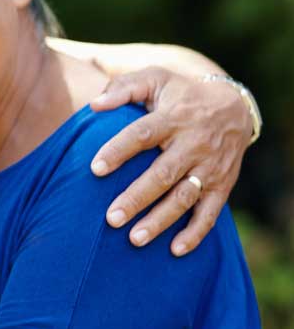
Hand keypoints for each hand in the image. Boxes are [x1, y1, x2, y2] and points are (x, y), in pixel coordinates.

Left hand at [89, 67, 251, 255]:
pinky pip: (211, 212)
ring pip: (184, 197)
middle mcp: (193, 144)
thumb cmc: (179, 94)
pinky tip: (175, 250)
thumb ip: (123, 88)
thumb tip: (94, 105)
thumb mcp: (154, 79)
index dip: (119, 150)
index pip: (142, 134)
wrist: (234, 106)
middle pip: (162, 174)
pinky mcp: (222, 185)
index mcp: (172, 117)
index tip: (95, 169)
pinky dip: (195, 233)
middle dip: (137, 197)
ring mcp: (210, 167)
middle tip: (110, 218)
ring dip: (160, 220)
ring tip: (134, 238)